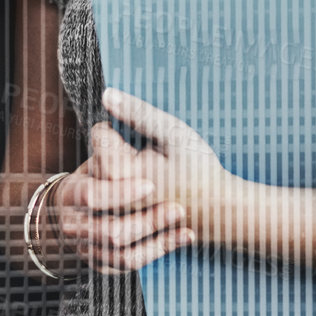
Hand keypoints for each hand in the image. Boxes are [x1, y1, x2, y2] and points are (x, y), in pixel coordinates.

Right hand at [49, 118, 194, 274]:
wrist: (124, 205)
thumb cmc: (133, 168)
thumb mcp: (138, 137)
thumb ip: (129, 118)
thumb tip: (109, 93)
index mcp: (76, 187)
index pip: (95, 189)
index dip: (123, 188)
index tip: (152, 182)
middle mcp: (76, 220)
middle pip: (110, 228)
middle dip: (147, 218)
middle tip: (177, 207)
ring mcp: (89, 244)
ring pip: (120, 249)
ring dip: (156, 236)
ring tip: (183, 220)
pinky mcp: (105, 261)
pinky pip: (128, 264)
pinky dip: (159, 250)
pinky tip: (185, 235)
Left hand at [99, 88, 232, 220]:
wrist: (218, 211)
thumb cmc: (198, 172)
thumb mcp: (172, 133)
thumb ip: (137, 113)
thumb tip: (107, 94)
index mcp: (117, 172)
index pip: (99, 134)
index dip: (122, 130)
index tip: (143, 142)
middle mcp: (109, 196)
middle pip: (97, 155)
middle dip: (118, 150)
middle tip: (149, 159)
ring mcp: (115, 212)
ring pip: (103, 176)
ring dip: (119, 169)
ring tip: (148, 174)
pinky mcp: (122, 221)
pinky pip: (111, 196)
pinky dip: (122, 189)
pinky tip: (146, 190)